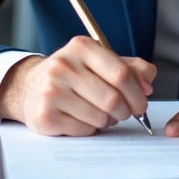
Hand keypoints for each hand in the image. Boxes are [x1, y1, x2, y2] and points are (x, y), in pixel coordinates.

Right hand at [0, 36, 156, 135]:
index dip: (137, 93)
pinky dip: (91, 128)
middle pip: (112, 99)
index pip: (121, 74)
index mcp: (81, 47)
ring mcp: (51, 91)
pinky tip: (82, 118)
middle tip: (125, 113)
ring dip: (107, 120)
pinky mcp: (45, 115)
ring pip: (100, 117)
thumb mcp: (100, 61)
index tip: (142, 103)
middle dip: (126, 111)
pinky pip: (84, 130)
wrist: (29, 86)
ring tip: (99, 112)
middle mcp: (63, 66)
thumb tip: (148, 84)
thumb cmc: (73, 74)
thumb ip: (131, 67)